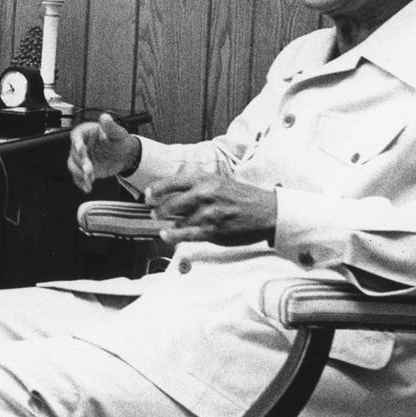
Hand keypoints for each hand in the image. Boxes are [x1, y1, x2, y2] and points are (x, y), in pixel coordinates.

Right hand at [68, 113, 141, 191]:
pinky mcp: (82, 169)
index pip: (76, 136)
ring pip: (73, 166)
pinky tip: (87, 187)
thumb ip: (110, 126)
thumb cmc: (119, 141)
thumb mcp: (117, 133)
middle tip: (89, 170)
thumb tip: (105, 117)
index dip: (77, 143)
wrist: (124, 155)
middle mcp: (80, 145)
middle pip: (74, 153)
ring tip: (90, 179)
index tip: (81, 149)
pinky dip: (81, 182)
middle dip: (81, 163)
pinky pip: (77, 176)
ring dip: (80, 174)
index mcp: (86, 133)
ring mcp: (81, 158)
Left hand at [144, 171, 276, 245]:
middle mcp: (204, 195)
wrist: (267, 212)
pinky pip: (186, 235)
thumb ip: (197, 185)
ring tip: (165, 225)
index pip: (171, 182)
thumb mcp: (220, 182)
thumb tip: (173, 193)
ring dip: (169, 224)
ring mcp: (208, 214)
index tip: (147, 195)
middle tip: (155, 212)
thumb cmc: (243, 197)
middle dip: (159, 210)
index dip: (155, 190)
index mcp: (205, 180)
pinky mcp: (213, 231)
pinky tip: (166, 235)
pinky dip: (173, 236)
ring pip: (177, 221)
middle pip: (170, 204)